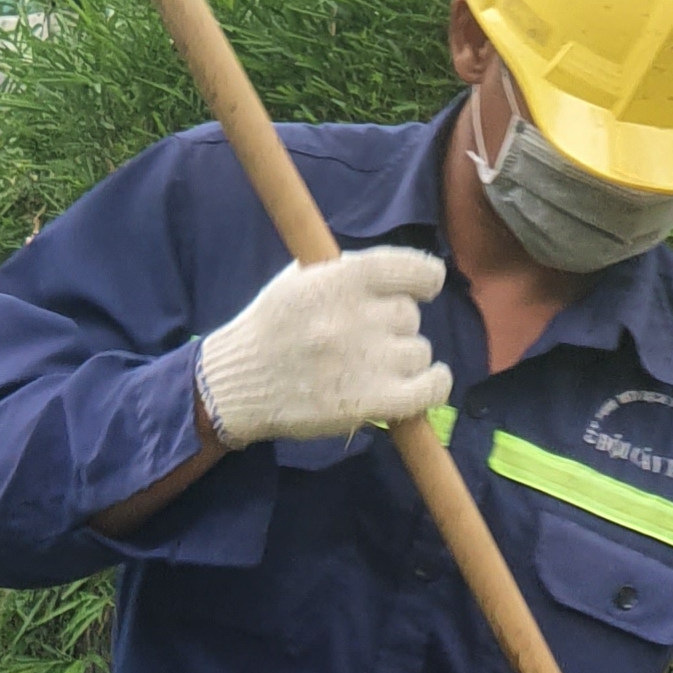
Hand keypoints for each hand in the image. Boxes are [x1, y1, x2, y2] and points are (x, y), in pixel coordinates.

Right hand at [196, 248, 450, 446]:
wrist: (237, 383)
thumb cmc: (270, 328)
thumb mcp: (298, 279)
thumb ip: (346, 272)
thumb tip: (398, 274)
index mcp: (342, 278)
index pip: (414, 270)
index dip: (423, 280)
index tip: (422, 289)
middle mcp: (358, 316)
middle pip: (411, 315)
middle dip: (394, 325)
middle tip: (363, 340)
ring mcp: (368, 360)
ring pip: (419, 352)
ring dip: (403, 360)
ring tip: (369, 368)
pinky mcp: (372, 402)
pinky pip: (431, 389)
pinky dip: (435, 385)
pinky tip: (429, 383)